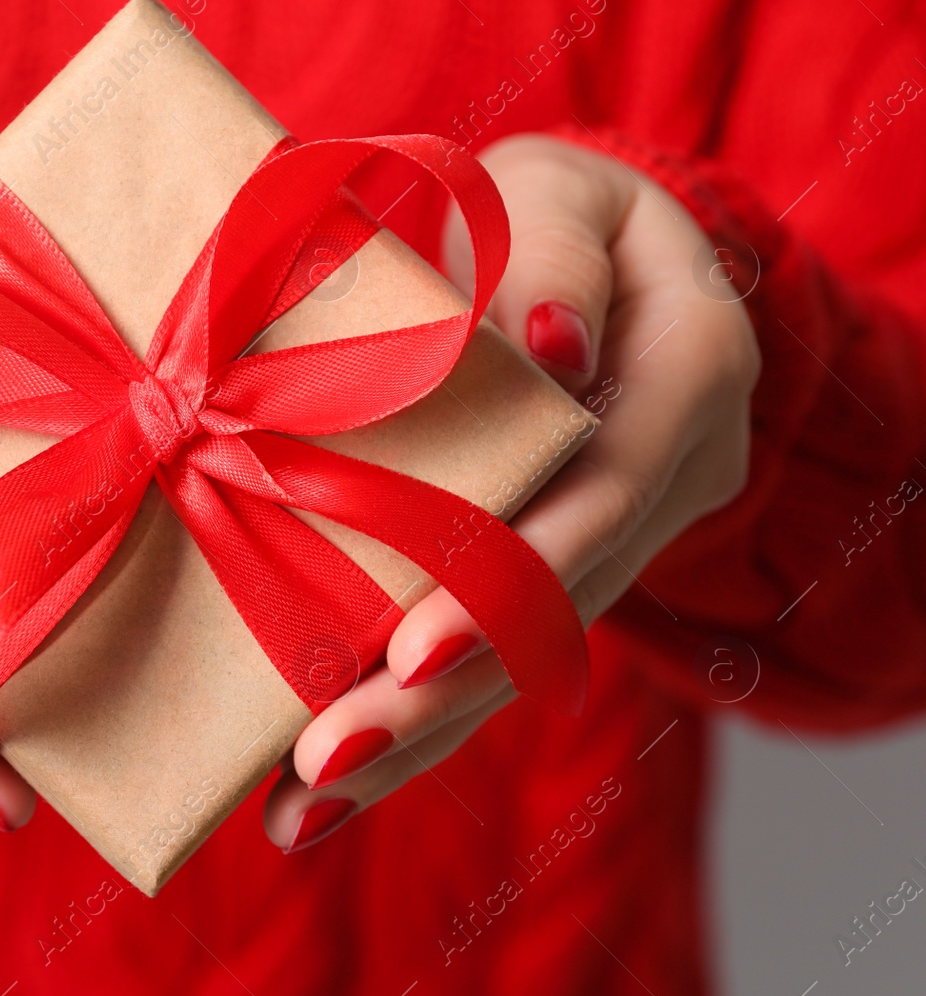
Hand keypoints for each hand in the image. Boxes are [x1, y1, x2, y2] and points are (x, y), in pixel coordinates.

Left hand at [265, 133, 760, 851]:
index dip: (516, 575)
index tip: (416, 650)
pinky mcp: (563, 566)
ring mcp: (622, 531)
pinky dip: (418, 715)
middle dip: (447, 693)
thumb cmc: (542, 210)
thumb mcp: (552, 189)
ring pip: (528, 654)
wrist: (580, 255)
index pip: (608, 488)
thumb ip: (550, 250)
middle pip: (563, 605)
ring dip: (420, 733)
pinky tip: (326, 787)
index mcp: (688, 367)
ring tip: (308, 805)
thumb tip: (546, 343)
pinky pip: (497, 648)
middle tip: (330, 759)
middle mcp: (673, 471)